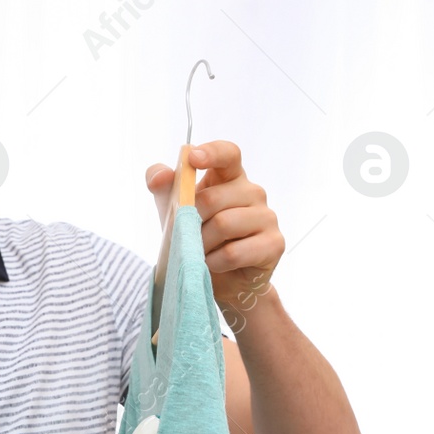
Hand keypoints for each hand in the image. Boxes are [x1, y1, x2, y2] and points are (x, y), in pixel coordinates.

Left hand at [145, 140, 283, 329]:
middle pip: (213, 197)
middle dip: (190, 221)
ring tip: (200, 252)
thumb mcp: (174, 212)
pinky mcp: (274, 243)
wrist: (219, 281)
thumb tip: (159, 176)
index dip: (211, 153)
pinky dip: (215, 262)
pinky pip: (235, 251)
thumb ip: (164, 189)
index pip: (227, 154)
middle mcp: (253, 192)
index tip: (192, 159)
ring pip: (223, 224)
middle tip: (187, 236)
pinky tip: (213, 265)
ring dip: (201, 244)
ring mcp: (267, 216)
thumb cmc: (198, 239)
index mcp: (230, 177)